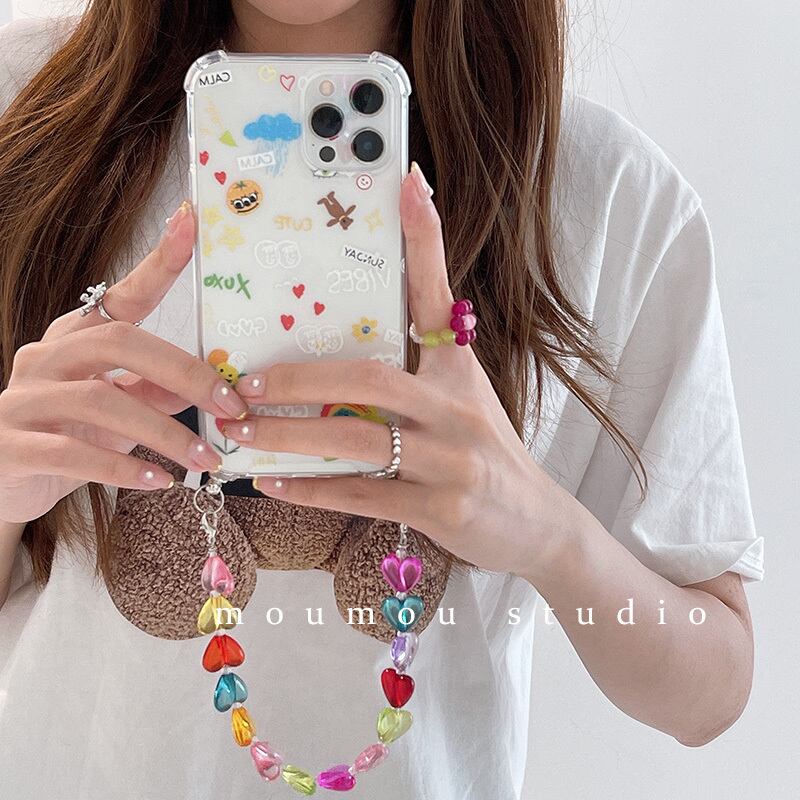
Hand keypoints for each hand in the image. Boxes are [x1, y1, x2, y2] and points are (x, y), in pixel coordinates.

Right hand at [0, 202, 249, 525]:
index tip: (190, 223)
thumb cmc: (67, 437)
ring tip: (205, 458)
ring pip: (99, 400)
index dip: (157, 262)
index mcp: (74, 341)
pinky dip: (123, 468)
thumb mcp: (117, 409)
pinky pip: (72, 453)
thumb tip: (210, 383)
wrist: (1, 483)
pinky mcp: (8, 445)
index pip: (120, 297)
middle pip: (118, 341)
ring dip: (164, 432)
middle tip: (230, 406)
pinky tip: (160, 481)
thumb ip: (154, 390)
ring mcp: (21, 399)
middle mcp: (44, 358)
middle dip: (184, 372)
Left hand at [223, 164, 570, 576]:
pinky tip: (273, 483)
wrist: (535, 522)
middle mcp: (458, 406)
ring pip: (358, 440)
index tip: (407, 184)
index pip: (439, 296)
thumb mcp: (465, 399)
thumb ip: (419, 374)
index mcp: (461, 369)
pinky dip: (311, 488)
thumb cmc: (488, 453)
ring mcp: (451, 459)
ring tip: (242, 432)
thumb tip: (344, 360)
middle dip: (300, 379)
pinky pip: (361, 495)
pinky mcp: (441, 508)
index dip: (425, 241)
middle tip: (244, 382)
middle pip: (371, 379)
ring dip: (291, 436)